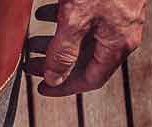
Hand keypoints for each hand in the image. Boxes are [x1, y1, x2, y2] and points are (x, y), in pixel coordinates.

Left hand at [29, 0, 145, 95]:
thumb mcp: (74, 21)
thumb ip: (63, 53)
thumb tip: (55, 79)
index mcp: (117, 44)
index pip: (91, 79)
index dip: (64, 87)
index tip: (42, 88)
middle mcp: (121, 32)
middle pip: (84, 59)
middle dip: (54, 64)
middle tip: (30, 65)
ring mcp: (117, 14)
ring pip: (82, 38)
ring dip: (54, 42)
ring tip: (30, 42)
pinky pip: (85, 17)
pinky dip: (62, 20)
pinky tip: (42, 14)